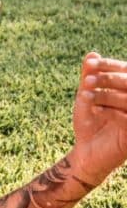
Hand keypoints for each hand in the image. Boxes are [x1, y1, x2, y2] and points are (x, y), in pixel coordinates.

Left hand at [70, 52, 126, 184]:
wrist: (87, 153)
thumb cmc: (89, 123)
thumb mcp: (86, 98)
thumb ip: (89, 77)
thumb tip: (92, 54)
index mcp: (126, 92)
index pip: (125, 72)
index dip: (110, 66)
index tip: (91, 64)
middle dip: (108, 79)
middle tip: (88, 80)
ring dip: (107, 94)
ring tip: (85, 93)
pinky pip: (126, 119)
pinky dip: (111, 111)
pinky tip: (94, 109)